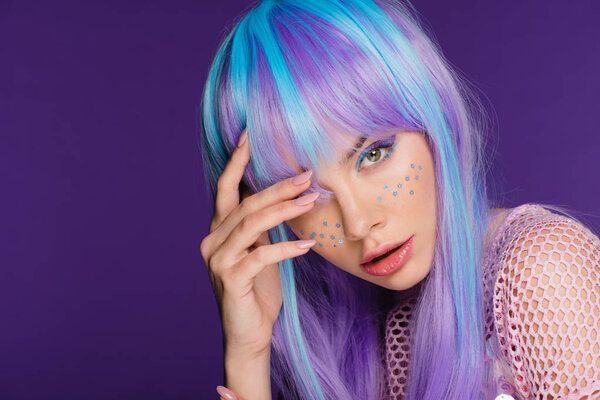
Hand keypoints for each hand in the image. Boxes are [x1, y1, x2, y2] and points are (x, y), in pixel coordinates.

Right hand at [200, 128, 317, 358]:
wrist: (248, 333)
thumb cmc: (257, 290)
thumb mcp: (258, 251)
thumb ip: (259, 227)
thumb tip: (279, 196)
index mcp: (218, 230)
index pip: (225, 189)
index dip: (236, 161)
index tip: (248, 135)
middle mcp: (212, 240)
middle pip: (245, 203)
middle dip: (277, 187)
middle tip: (307, 176)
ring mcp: (218, 260)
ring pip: (252, 223)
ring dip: (284, 210)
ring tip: (312, 200)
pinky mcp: (231, 278)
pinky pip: (261, 254)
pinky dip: (287, 247)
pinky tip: (308, 243)